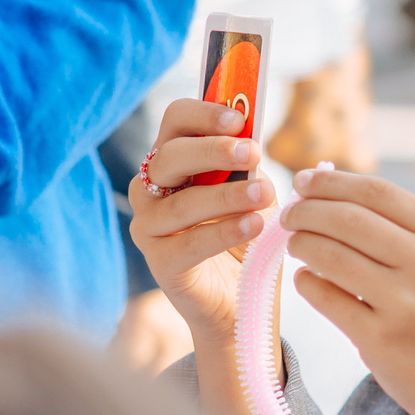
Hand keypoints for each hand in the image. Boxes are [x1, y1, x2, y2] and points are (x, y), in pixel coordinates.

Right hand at [126, 100, 277, 414]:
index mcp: (173, 161)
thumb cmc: (247, 235)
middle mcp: (151, 190)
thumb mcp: (253, 191)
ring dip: (226, 195)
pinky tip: (253, 226)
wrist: (243, 300)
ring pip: (180, 202)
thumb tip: (254, 138)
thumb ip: (248, 165)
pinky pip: (186, 244)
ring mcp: (149, 228)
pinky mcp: (159, 264)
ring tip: (265, 195)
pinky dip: (222, 232)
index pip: (174, 121)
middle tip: (254, 152)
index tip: (240, 119)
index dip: (203, 114)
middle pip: (171, 156)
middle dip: (215, 151)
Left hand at [284, 167, 414, 414]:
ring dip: (301, 244)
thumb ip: (402, 231)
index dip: (331, 182)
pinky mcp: (382, 341)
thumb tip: (330, 194)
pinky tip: (307, 281)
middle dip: (306, 210)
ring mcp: (406, 304)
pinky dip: (306, 283)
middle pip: (347, 218)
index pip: (377, 191)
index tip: (303, 181)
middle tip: (287, 215)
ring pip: (329, 255)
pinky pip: (325, 298)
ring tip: (296, 246)